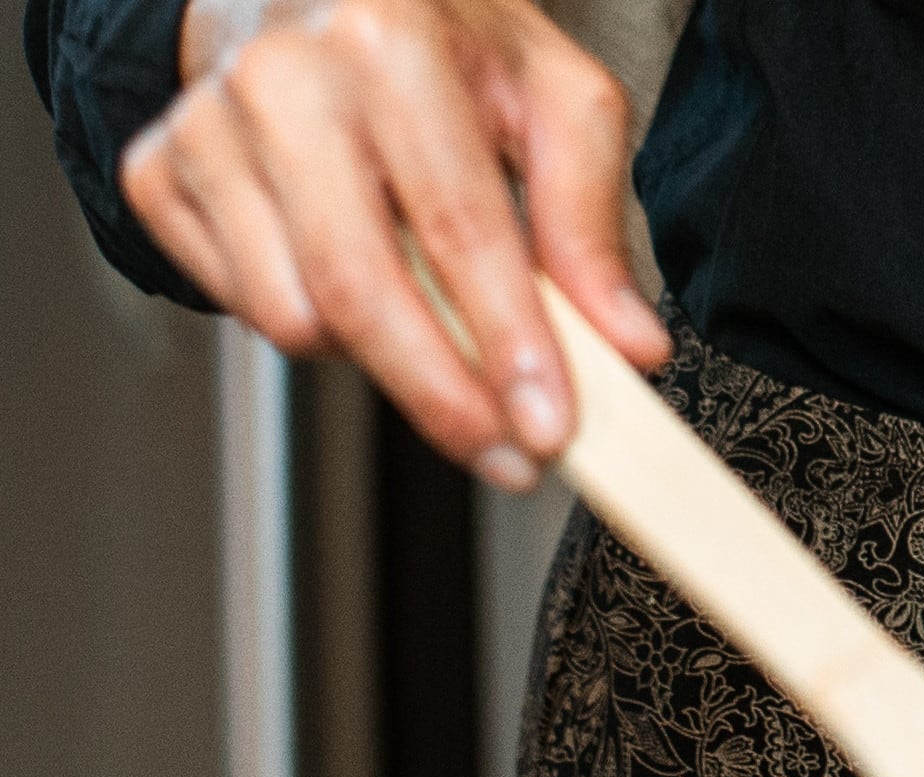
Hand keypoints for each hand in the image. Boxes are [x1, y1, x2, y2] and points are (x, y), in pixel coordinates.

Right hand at [120, 0, 671, 490]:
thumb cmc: (443, 40)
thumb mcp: (553, 98)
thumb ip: (593, 222)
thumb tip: (631, 344)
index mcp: (389, 42)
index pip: (458, 229)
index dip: (507, 345)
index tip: (548, 428)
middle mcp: (282, 79)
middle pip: (358, 294)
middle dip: (443, 399)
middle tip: (510, 453)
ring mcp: (205, 128)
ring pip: (293, 319)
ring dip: (378, 357)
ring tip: (432, 316)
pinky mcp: (157, 173)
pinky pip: (243, 307)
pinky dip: (315, 325)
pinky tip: (355, 276)